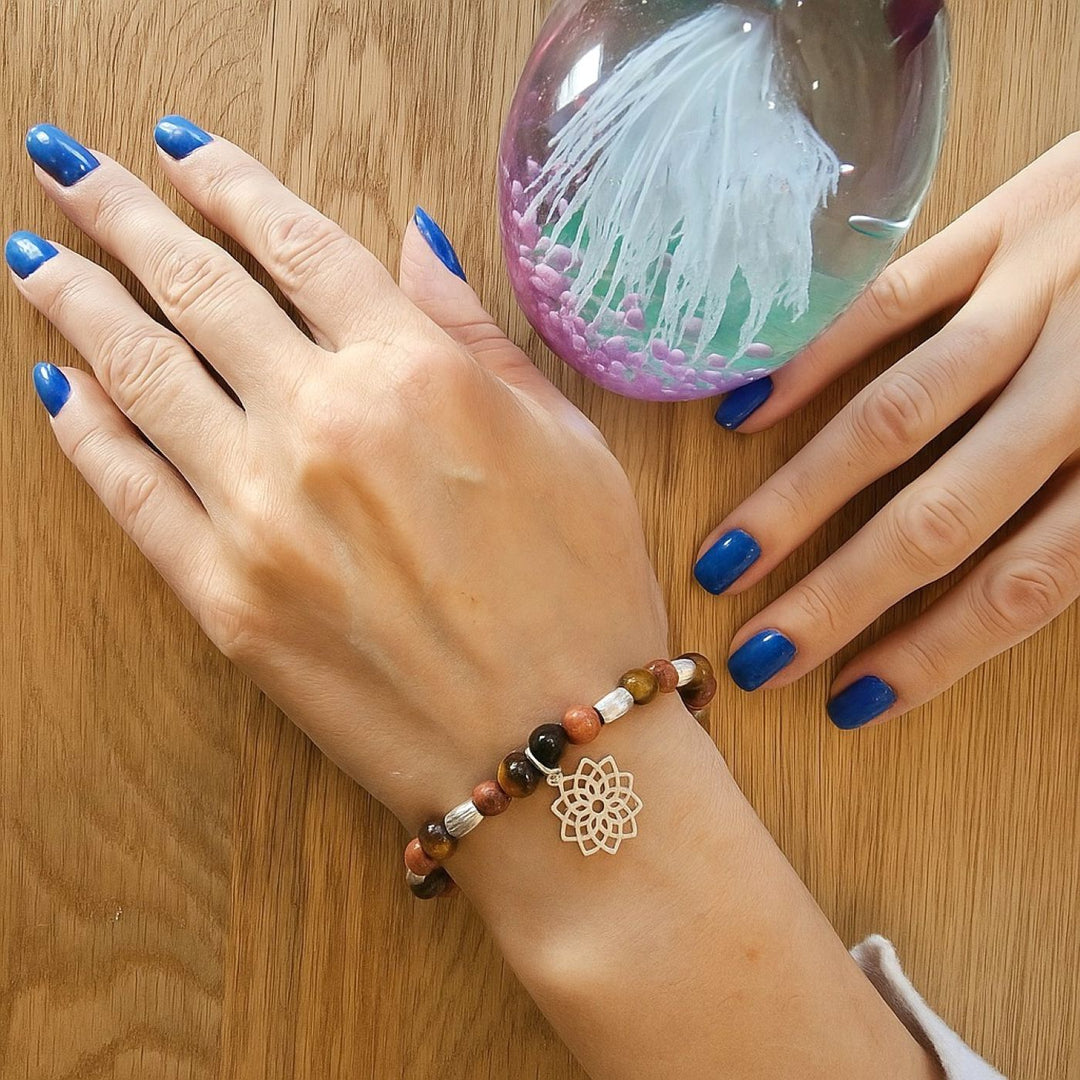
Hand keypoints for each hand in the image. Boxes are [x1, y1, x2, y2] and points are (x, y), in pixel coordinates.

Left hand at [8, 119, 669, 824]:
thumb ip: (475, 337)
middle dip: (124, 213)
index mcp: (418, 375)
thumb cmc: (585, 597)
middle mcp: (325, 426)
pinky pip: (130, 492)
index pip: (298, 245)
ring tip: (36, 255)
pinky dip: (87, 431)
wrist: (557, 752)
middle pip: (198, 287)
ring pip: (142, 374)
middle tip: (67, 166)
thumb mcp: (567, 443)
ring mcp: (261, 514)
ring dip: (79, 301)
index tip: (183, 148)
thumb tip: (411, 247)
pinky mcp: (225, 599)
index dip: (232, 183)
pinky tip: (59, 386)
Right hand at [695, 133, 1079, 728]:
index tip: (848, 700)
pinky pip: (892, 297)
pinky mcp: (1004, 221)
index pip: (1024, 581)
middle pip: (944, 513)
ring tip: (725, 557)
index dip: (932, 652)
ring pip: (900, 415)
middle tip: (757, 654)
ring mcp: (1040, 293)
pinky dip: (814, 360)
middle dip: (842, 595)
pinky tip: (746, 414)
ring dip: (803, 497)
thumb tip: (1012, 593)